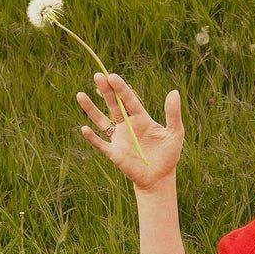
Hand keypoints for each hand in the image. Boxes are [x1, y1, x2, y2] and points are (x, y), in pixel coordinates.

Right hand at [77, 73, 183, 191]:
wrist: (160, 178)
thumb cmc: (168, 155)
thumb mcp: (175, 133)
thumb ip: (173, 114)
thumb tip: (174, 92)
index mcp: (141, 118)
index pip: (129, 100)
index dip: (121, 88)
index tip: (112, 76)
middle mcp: (127, 125)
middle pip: (114, 105)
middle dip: (106, 91)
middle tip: (98, 75)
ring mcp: (119, 139)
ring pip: (101, 121)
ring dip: (91, 109)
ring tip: (80, 95)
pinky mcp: (114, 153)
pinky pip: (100, 143)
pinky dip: (92, 138)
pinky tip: (84, 129)